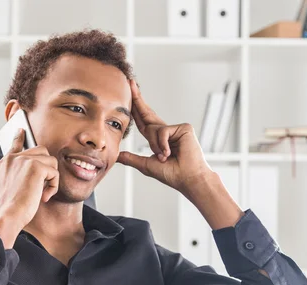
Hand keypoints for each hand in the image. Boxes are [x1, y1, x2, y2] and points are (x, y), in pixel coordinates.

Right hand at [0, 129, 58, 246]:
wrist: (7, 215)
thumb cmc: (9, 210)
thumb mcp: (7, 189)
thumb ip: (16, 176)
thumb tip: (34, 173)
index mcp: (1, 164)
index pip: (13, 146)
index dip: (19, 138)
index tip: (22, 130)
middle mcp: (11, 159)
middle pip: (39, 151)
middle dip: (46, 167)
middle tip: (42, 186)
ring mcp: (22, 160)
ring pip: (49, 161)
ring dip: (50, 178)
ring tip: (42, 193)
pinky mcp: (35, 166)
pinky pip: (54, 172)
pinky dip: (53, 186)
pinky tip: (44, 196)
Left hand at [117, 79, 211, 196]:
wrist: (188, 179)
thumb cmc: (172, 174)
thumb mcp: (146, 165)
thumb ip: (132, 159)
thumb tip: (117, 156)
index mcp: (158, 140)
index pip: (143, 122)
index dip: (135, 109)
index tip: (128, 95)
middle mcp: (167, 132)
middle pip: (147, 113)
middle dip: (137, 99)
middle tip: (130, 82)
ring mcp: (176, 129)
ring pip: (154, 129)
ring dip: (155, 145)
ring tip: (165, 157)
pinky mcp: (184, 128)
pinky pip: (163, 131)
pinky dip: (163, 144)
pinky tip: (169, 153)